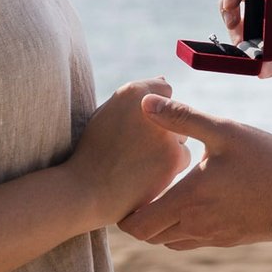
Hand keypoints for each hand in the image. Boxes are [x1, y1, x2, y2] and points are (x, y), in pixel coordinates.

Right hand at [65, 78, 189, 226]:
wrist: (87, 191)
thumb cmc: (94, 153)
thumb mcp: (106, 114)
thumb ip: (135, 98)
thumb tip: (164, 79)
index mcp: (132, 92)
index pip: (163, 89)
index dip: (154, 109)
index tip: (140, 126)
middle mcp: (152, 106)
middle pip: (175, 114)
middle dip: (163, 128)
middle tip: (137, 149)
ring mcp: (165, 131)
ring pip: (181, 136)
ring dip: (168, 147)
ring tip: (139, 163)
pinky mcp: (175, 156)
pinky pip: (184, 157)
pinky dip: (170, 167)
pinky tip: (148, 174)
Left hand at [116, 94, 271, 250]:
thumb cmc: (264, 161)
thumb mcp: (224, 131)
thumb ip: (182, 117)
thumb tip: (146, 103)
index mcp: (187, 201)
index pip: (137, 226)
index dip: (125, 213)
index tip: (129, 190)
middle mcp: (195, 226)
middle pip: (149, 237)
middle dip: (140, 218)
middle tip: (144, 191)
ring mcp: (212, 237)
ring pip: (170, 241)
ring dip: (162, 225)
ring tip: (167, 195)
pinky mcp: (228, 240)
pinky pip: (193, 241)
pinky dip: (183, 228)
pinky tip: (195, 203)